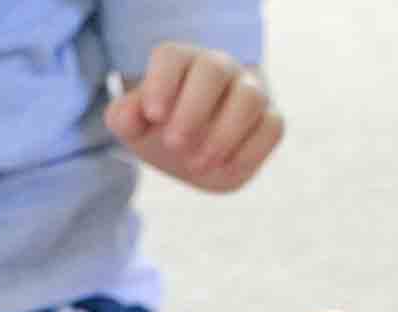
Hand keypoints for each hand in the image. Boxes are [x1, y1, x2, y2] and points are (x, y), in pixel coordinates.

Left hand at [105, 43, 282, 192]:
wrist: (191, 151)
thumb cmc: (160, 129)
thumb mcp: (134, 127)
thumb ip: (125, 118)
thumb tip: (129, 114)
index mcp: (180, 62)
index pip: (172, 57)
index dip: (162, 82)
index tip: (153, 115)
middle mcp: (219, 69)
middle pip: (214, 69)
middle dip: (193, 109)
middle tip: (174, 145)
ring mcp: (248, 92)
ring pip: (250, 97)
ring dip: (224, 134)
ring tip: (197, 164)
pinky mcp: (269, 120)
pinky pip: (273, 127)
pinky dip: (249, 151)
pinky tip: (223, 168)